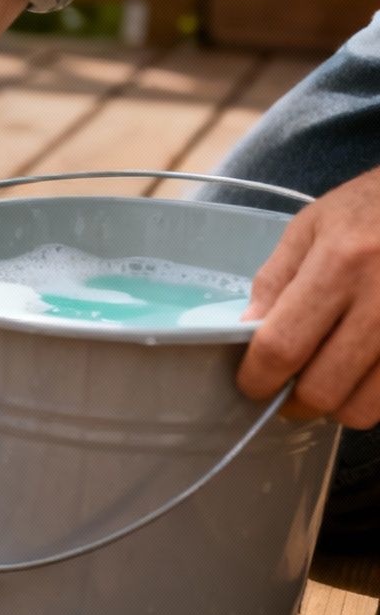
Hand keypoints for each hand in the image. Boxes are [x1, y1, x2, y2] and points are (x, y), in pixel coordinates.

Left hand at [239, 166, 379, 427]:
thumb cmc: (373, 207)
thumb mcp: (312, 226)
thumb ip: (275, 281)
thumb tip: (247, 333)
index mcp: (342, 263)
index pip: (282, 346)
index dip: (257, 378)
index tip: (252, 384)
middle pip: (323, 388)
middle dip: (294, 402)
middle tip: (288, 392)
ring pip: (365, 407)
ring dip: (337, 406)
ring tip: (331, 382)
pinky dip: (373, 396)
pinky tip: (365, 372)